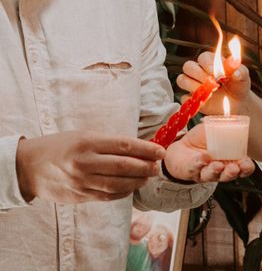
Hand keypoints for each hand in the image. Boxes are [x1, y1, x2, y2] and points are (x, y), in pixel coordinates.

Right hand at [16, 131, 163, 203]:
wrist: (30, 166)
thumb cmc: (62, 146)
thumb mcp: (85, 135)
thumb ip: (110, 143)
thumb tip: (140, 149)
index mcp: (88, 142)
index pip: (125, 146)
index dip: (146, 149)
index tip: (161, 151)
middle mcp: (85, 162)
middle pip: (124, 166)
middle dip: (145, 167)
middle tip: (157, 166)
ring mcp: (81, 181)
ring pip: (117, 185)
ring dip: (137, 182)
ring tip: (147, 177)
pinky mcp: (79, 196)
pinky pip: (107, 196)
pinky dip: (123, 192)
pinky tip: (131, 187)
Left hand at [163, 124, 254, 181]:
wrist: (182, 146)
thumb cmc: (202, 139)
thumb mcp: (216, 129)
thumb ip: (225, 125)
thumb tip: (233, 116)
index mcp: (232, 159)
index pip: (244, 167)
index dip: (247, 167)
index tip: (246, 163)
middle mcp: (221, 169)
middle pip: (230, 175)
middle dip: (233, 172)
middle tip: (234, 168)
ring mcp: (207, 172)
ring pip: (213, 175)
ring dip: (216, 171)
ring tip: (218, 165)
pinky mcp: (192, 171)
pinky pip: (196, 169)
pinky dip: (200, 163)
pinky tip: (202, 157)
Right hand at [177, 52, 251, 114]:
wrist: (237, 103)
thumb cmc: (239, 85)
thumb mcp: (243, 76)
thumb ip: (240, 70)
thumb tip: (235, 66)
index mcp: (211, 61)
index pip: (203, 57)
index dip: (208, 64)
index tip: (218, 73)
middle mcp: (199, 70)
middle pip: (188, 66)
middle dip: (200, 75)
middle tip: (214, 83)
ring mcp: (193, 84)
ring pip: (182, 80)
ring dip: (195, 87)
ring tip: (210, 92)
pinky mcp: (190, 98)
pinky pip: (184, 98)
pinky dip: (194, 100)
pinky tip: (206, 102)